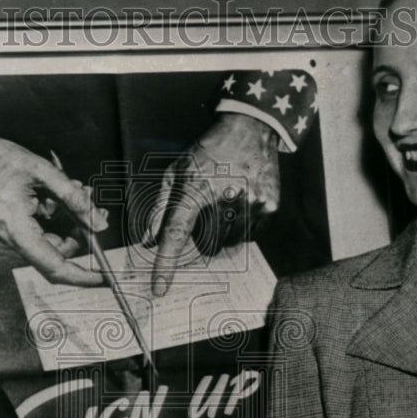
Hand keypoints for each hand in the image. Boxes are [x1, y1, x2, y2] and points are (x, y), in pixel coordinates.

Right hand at [0, 135, 107, 285]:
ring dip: (62, 223)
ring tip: (66, 191)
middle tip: (90, 203)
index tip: (105, 277)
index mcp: (13, 229)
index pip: (54, 266)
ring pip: (45, 244)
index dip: (83, 275)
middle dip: (77, 231)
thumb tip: (99, 224)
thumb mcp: (42, 171)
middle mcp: (2, 244)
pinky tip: (47, 199)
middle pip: (54, 252)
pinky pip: (30, 239)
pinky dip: (45, 222)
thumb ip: (74, 199)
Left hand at [149, 113, 279, 295]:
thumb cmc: (207, 151)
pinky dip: (244, 227)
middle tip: (208, 211)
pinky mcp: (269, 207)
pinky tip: (242, 202)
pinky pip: (251, 236)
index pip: (176, 235)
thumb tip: (148, 241)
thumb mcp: (176, 171)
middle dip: (203, 235)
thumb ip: (160, 208)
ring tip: (226, 203)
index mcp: (195, 190)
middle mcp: (223, 199)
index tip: (159, 289)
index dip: (166, 265)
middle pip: (206, 246)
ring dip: (224, 232)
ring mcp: (249, 204)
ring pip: (230, 244)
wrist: (249, 128)